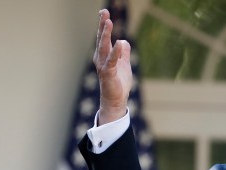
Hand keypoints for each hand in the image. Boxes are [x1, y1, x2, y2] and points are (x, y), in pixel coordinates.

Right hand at [94, 9, 132, 124]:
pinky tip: (119, 42)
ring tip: (108, 22)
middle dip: (102, 25)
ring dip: (106, 34)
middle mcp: (101, 58)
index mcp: (104, 55)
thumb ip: (123, 52)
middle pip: (102, 39)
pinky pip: (112, 61)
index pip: (104, 37)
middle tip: (104, 12)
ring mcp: (103, 66)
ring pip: (104, 47)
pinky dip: (115, 52)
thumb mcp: (124, 64)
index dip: (103, 25)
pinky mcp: (108, 74)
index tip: (104, 12)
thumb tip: (124, 41)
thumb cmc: (118, 82)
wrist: (116, 100)